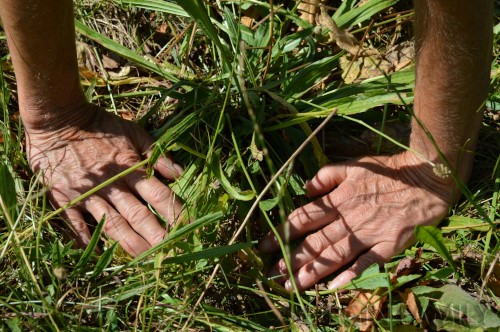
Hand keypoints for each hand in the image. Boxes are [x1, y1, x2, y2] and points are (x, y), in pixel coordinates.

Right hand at [26, 104, 183, 256]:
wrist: (57, 118)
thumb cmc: (100, 125)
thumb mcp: (133, 132)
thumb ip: (157, 154)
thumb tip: (181, 173)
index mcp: (129, 167)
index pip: (158, 194)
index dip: (174, 212)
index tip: (189, 227)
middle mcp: (111, 184)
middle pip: (137, 214)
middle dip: (156, 235)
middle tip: (171, 253)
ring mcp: (87, 193)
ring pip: (112, 223)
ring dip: (129, 242)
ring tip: (146, 259)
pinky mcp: (64, 197)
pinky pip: (75, 221)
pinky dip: (85, 236)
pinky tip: (96, 252)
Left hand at [259, 152, 452, 290]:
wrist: (426, 178)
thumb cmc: (386, 171)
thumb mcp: (352, 165)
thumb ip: (325, 176)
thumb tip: (304, 190)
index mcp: (337, 199)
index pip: (302, 218)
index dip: (282, 232)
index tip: (264, 247)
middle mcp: (348, 218)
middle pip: (314, 241)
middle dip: (292, 258)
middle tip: (273, 274)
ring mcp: (367, 233)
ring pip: (334, 255)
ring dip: (313, 271)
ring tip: (293, 284)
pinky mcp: (387, 245)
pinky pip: (366, 263)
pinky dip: (350, 275)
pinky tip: (333, 288)